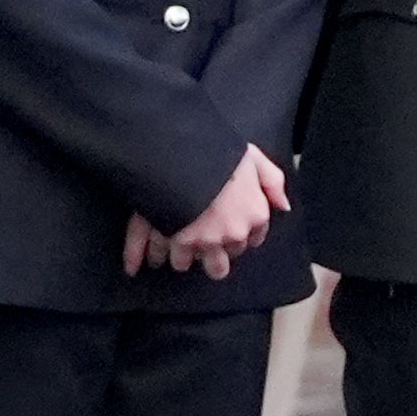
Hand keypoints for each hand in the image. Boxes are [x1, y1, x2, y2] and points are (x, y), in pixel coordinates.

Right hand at [147, 144, 288, 281]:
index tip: (228, 231)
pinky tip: (135, 266)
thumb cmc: (221, 151)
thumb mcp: (255, 158)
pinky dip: (138, 259)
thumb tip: (282, 207)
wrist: (188, 149)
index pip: (250, 239)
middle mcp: (229, 234)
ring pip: (185, 263)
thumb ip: (272, 182)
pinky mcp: (171, 238)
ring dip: (177, 257)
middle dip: (210, 255)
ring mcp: (198, 241)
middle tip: (199, 244)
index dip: (238, 235)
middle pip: (219, 262)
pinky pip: (154, 255)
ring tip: (168, 248)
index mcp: (253, 215)